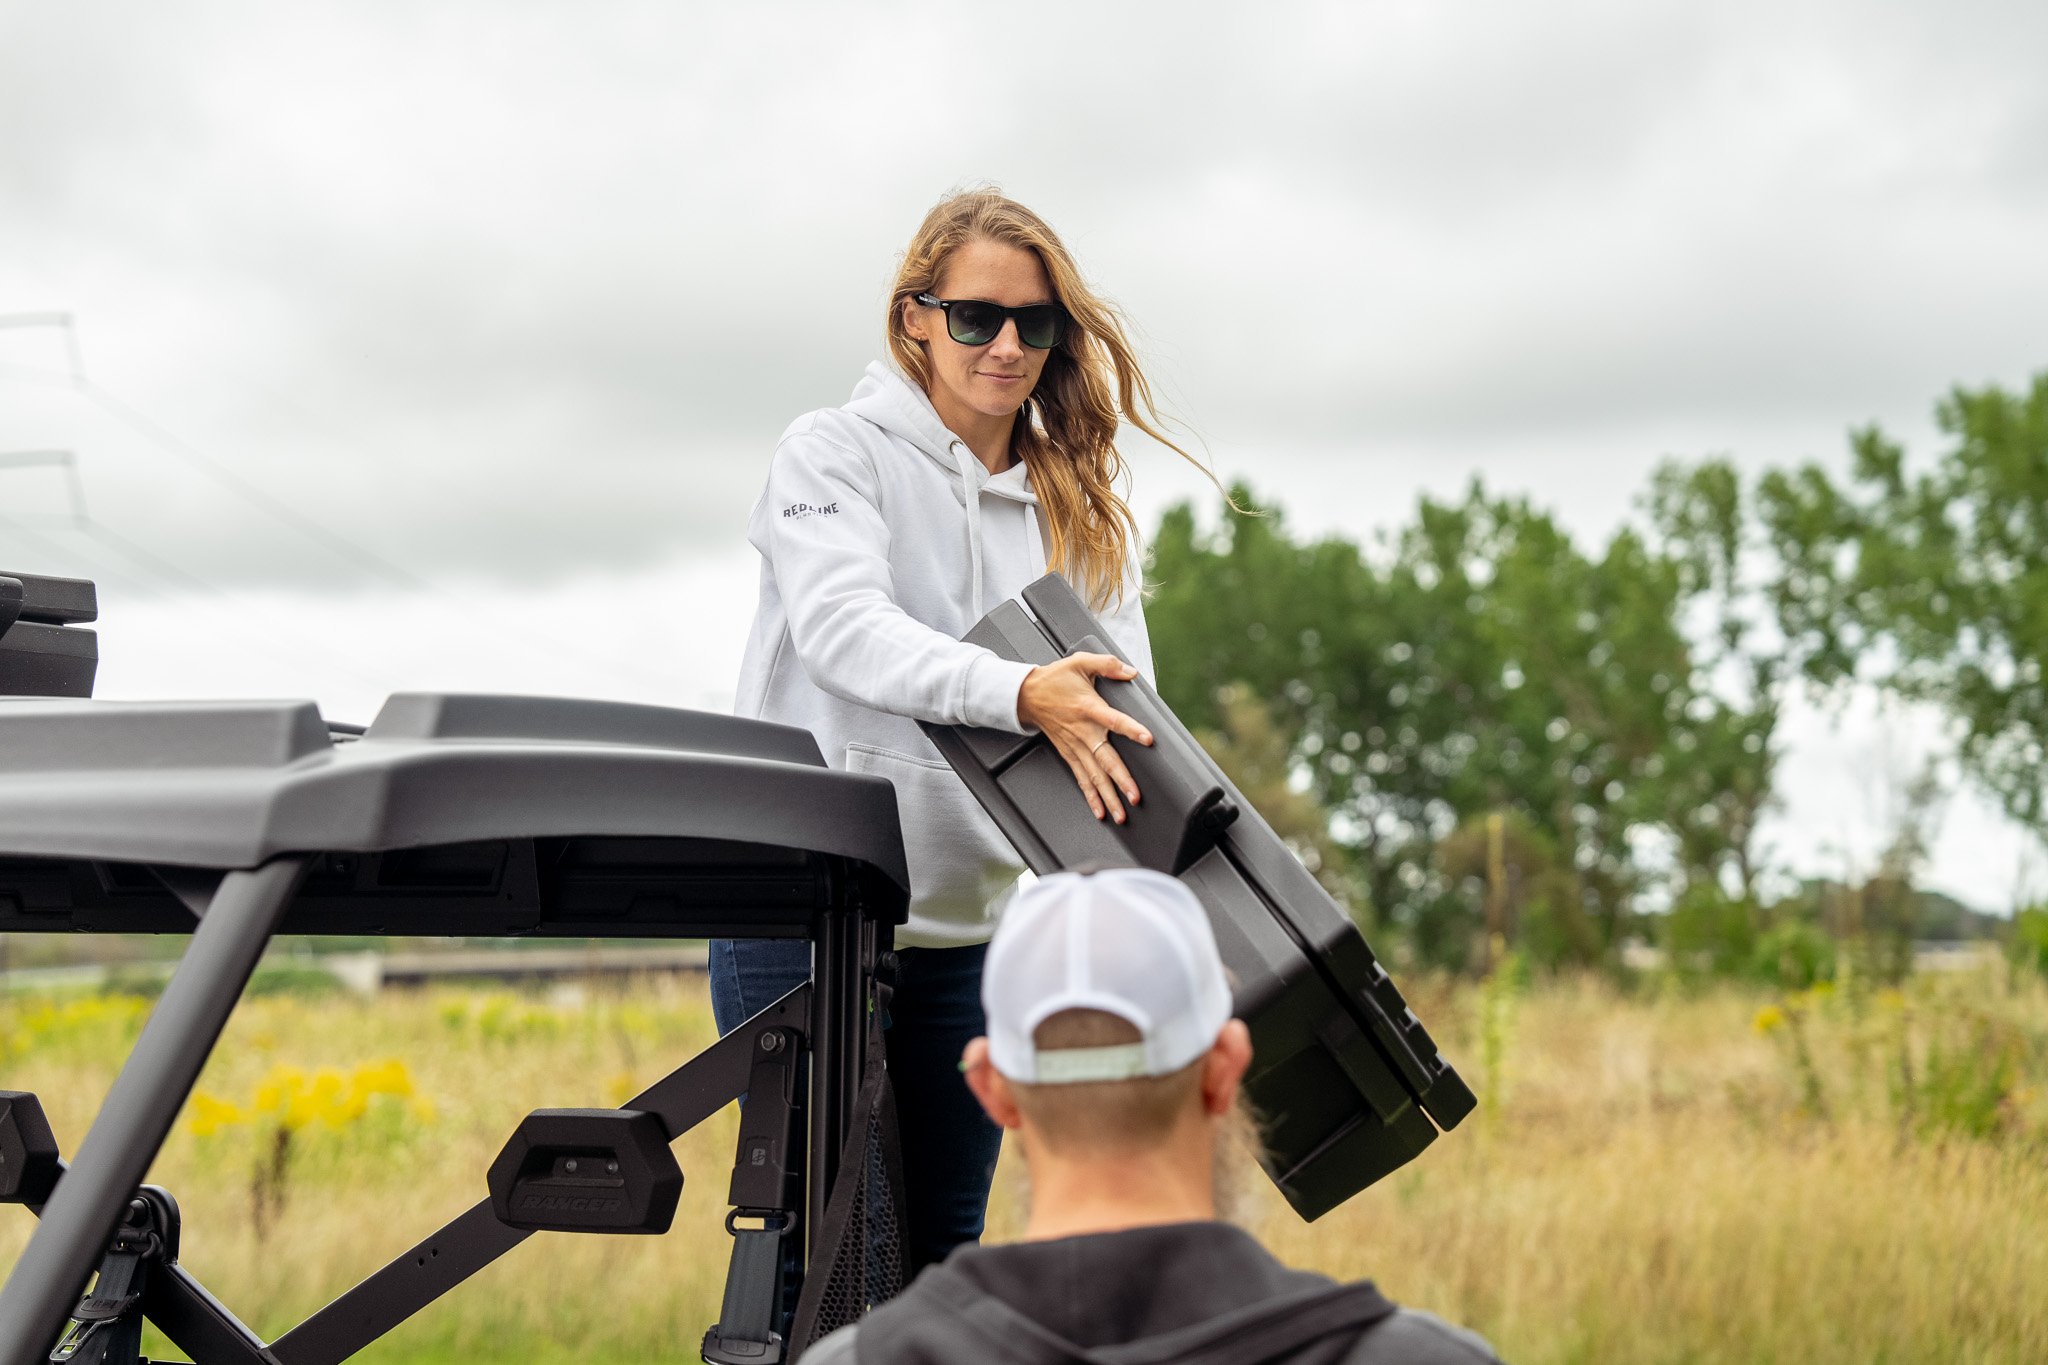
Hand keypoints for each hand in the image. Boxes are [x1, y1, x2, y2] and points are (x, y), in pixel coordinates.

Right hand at [1016, 653, 1153, 822]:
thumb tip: (1130, 671)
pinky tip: (1100, 811)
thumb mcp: (1080, 662)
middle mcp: (1083, 731)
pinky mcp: (1069, 754)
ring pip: (1094, 775)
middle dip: (1121, 779)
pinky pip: (1081, 779)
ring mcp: (1075, 746)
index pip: (1113, 720)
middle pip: (1105, 759)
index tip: (1147, 738)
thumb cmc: (1054, 680)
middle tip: (1134, 796)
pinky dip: (1090, 797)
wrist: (1026, 695)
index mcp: (1089, 708)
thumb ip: (1108, 664)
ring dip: (1108, 796)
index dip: (1131, 728)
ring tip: (1121, 813)